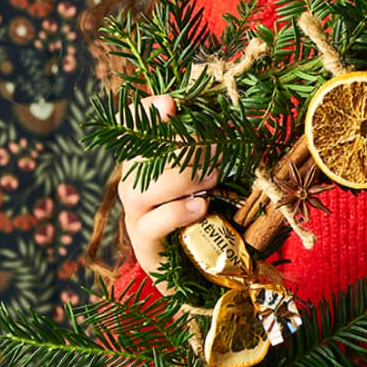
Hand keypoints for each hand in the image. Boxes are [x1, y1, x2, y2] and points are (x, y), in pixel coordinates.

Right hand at [117, 93, 217, 289]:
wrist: (193, 263)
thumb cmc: (203, 212)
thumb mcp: (208, 177)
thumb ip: (210, 153)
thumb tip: (234, 128)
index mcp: (146, 160)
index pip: (131, 128)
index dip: (145, 112)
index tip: (169, 103)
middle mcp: (133, 182)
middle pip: (141, 157)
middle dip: (181, 150)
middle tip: (217, 152)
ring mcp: (135, 212)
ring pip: (142, 188)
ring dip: (181, 179)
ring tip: (212, 178)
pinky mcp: (144, 241)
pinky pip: (153, 222)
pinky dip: (178, 211)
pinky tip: (200, 205)